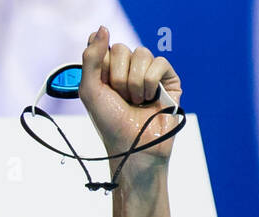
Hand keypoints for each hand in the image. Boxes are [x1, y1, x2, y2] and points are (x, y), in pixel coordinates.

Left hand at [79, 26, 182, 165]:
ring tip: (135, 101)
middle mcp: (128, 70)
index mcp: (107, 72)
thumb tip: (101, 28)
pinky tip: (150, 99)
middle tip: (120, 98)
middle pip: (122, 48)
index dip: (102, 65)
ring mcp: (149, 74)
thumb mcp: (89, 91)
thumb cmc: (110, 124)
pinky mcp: (168, 79)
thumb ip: (90, 58)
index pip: (104, 47)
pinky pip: (159, 62)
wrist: (133, 146)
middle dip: (117, 76)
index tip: (103, 85)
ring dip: (134, 82)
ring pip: (141, 54)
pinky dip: (150, 82)